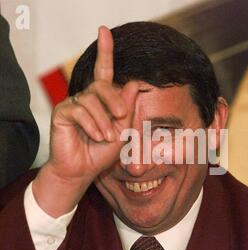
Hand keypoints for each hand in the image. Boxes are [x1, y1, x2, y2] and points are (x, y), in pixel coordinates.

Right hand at [33, 26, 138, 216]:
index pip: (103, 72)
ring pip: (91, 99)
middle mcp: (86, 98)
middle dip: (114, 99)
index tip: (104, 30)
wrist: (82, 170)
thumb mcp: (122, 131)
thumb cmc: (101, 152)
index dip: (105, 51)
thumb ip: (127, 109)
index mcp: (101, 100)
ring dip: (103, 120)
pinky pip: (79, 110)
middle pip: (102, 84)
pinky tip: (94, 136)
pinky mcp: (62, 112)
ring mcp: (73, 104)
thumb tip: (133, 83)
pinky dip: (91, 125)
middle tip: (121, 116)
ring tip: (105, 137)